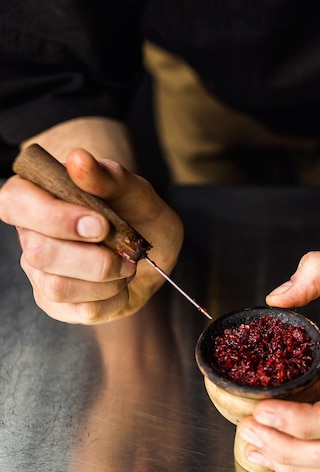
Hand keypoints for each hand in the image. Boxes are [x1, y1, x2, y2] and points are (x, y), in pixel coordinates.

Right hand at [0, 148, 182, 323]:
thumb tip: (78, 160)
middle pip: (39, 253)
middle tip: (127, 253)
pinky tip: (121, 285)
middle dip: (94, 258)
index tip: (101, 224)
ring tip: (126, 267)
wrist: (152, 250)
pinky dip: (113, 300)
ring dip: (106, 281)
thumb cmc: (136, 213)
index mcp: (36, 196)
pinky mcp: (57, 303)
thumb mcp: (135, 191)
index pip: (15, 203)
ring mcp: (40, 273)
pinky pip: (80, 311)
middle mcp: (30, 236)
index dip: (55, 218)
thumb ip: (109, 176)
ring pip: (57, 287)